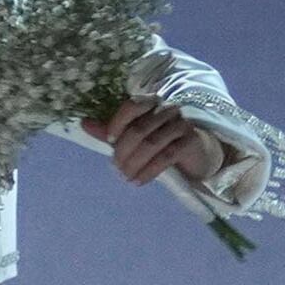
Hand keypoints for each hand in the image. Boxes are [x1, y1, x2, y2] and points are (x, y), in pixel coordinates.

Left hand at [89, 99, 215, 186]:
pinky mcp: (191, 141)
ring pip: (151, 144)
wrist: (200, 154)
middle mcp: (168, 109)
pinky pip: (166, 157)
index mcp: (152, 103)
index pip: (131, 106)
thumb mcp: (138, 135)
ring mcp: (181, 124)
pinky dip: (149, 171)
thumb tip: (84, 123)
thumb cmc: (164, 141)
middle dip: (123, 151)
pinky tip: (139, 181)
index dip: (116, 123)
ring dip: (134, 163)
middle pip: (139, 129)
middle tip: (117, 167)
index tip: (109, 142)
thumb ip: (113, 129)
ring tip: (126, 176)